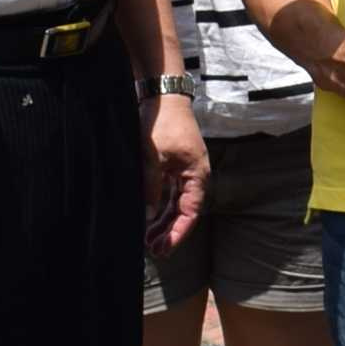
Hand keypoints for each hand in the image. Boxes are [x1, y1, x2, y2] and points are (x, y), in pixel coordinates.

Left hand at [142, 91, 208, 250]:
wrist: (161, 95)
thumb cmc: (163, 123)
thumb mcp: (154, 156)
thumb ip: (151, 186)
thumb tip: (148, 214)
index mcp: (197, 175)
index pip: (190, 213)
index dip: (178, 233)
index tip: (164, 249)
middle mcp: (193, 176)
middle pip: (183, 212)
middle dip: (168, 232)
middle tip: (153, 250)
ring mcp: (182, 171)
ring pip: (174, 204)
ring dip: (162, 222)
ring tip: (148, 239)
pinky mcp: (171, 166)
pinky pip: (167, 193)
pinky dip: (158, 206)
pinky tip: (147, 218)